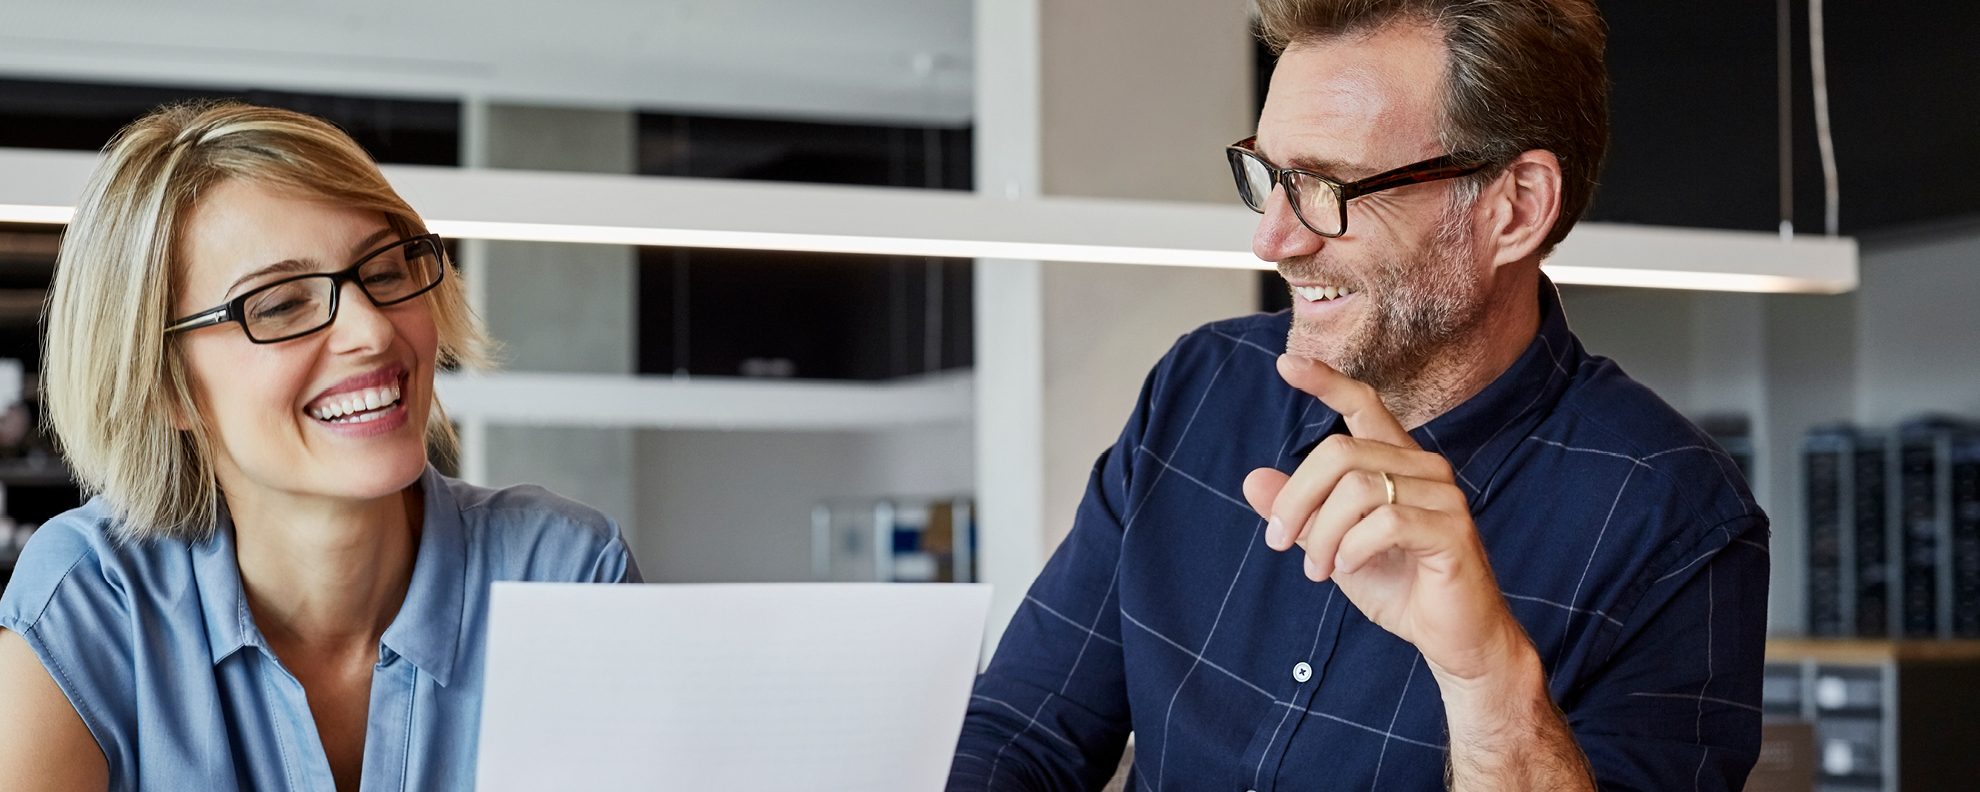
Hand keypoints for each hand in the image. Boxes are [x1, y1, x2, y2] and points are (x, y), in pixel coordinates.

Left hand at [1242, 354, 1531, 684]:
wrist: (1452, 638)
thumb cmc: (1399, 586)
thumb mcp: (1333, 547)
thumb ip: (1300, 512)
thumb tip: (1253, 479)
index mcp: (1397, 462)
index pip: (1363, 404)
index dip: (1325, 382)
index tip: (1285, 363)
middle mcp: (1424, 467)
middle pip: (1339, 453)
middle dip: (1296, 499)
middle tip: (1279, 542)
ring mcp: (1443, 496)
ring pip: (1357, 489)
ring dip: (1322, 534)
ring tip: (1317, 569)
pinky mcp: (1452, 529)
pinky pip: (1385, 521)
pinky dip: (1351, 548)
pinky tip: (1347, 568)